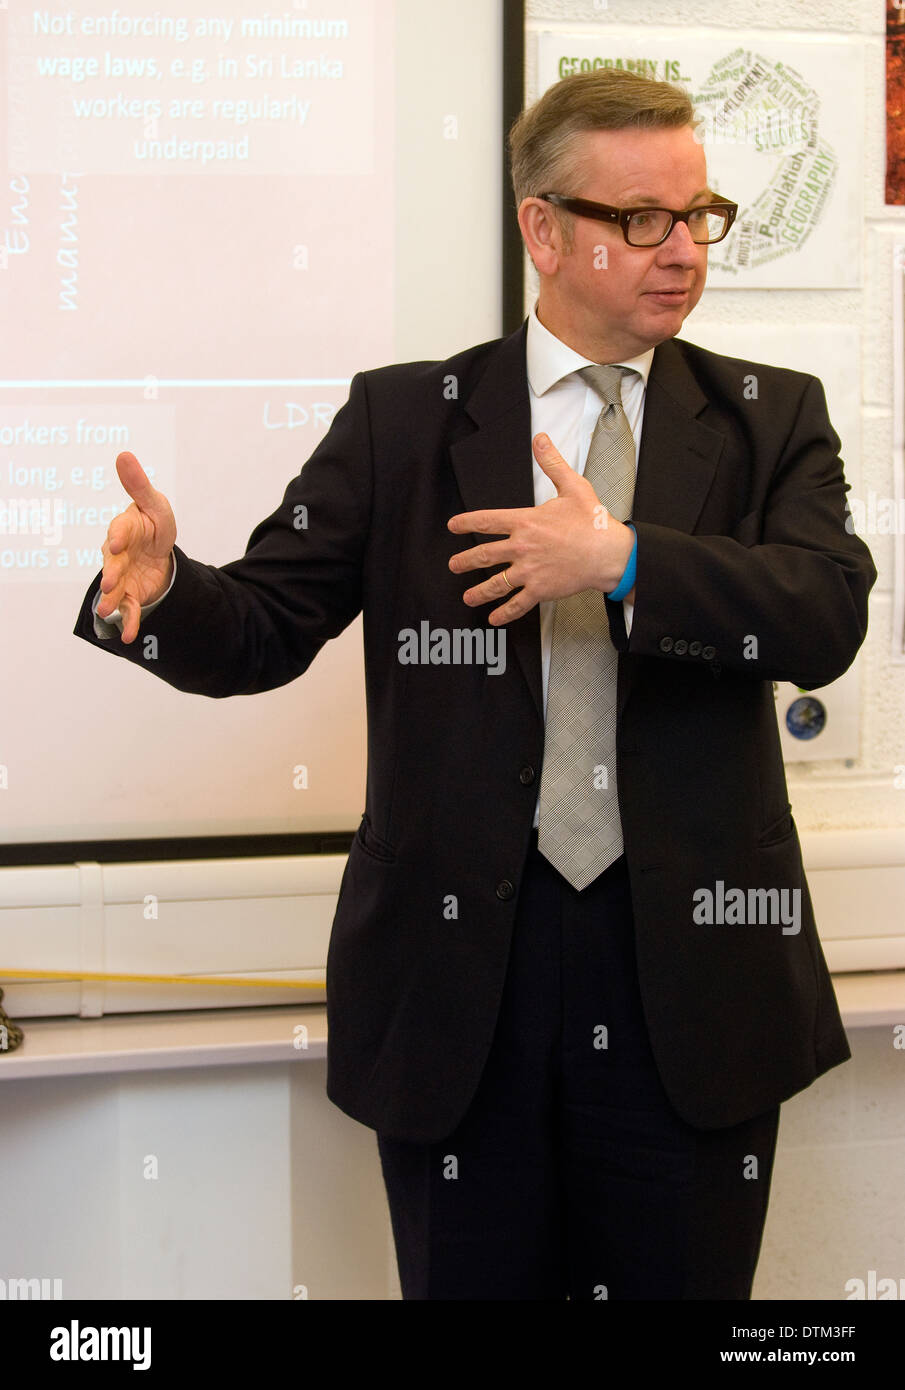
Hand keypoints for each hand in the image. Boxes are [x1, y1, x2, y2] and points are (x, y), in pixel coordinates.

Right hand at [96, 451, 176, 644]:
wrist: (158, 552)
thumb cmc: (154, 524)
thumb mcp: (155, 506)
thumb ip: (139, 486)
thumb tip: (123, 454)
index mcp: (125, 529)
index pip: (120, 531)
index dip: (118, 536)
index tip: (117, 543)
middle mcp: (117, 554)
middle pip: (113, 564)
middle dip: (110, 573)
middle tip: (108, 582)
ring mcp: (121, 576)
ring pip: (114, 588)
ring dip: (110, 600)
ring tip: (106, 610)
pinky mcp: (129, 594)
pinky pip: (128, 609)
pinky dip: (129, 622)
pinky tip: (129, 636)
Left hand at [447, 433, 634, 623]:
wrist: (609, 553)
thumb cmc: (592, 521)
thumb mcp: (572, 486)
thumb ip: (552, 464)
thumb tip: (540, 440)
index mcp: (526, 521)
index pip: (487, 521)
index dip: (466, 523)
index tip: (453, 526)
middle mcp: (522, 547)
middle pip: (484, 555)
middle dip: (464, 561)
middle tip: (454, 565)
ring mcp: (530, 571)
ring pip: (496, 584)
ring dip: (478, 592)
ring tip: (467, 597)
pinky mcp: (541, 589)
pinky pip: (517, 604)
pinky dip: (504, 613)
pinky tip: (494, 618)